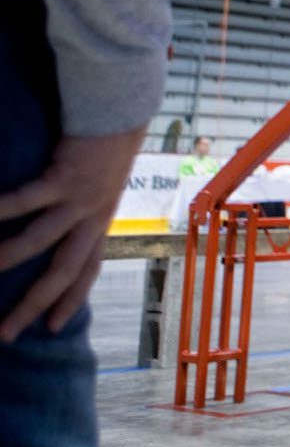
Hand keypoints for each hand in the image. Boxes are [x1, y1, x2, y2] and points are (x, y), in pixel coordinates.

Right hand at [0, 129, 144, 341]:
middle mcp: (94, 219)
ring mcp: (81, 201)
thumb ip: (78, 213)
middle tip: (5, 332)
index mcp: (100, 224)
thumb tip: (58, 230)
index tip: (53, 327)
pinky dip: (1, 211)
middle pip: (63, 272)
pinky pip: (26, 201)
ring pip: (40, 240)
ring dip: (7, 258)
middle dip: (34, 304)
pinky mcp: (66, 178)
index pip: (87, 272)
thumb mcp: (97, 189)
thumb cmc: (102, 150)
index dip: (70, 300)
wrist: (122, 114)